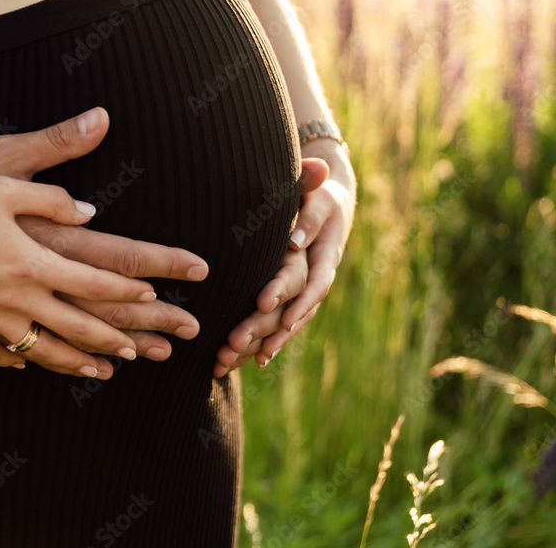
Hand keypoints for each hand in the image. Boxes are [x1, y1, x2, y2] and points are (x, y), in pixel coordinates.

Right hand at [0, 107, 208, 362]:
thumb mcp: (3, 180)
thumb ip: (52, 196)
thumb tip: (91, 210)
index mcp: (32, 258)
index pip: (93, 281)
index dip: (126, 290)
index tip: (153, 295)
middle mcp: (15, 294)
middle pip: (77, 325)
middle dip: (114, 339)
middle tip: (144, 350)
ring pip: (42, 348)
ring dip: (75, 362)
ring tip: (101, 371)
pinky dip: (14, 360)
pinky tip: (26, 365)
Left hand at [214, 147, 354, 376]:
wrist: (328, 205)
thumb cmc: (320, 195)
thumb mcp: (320, 197)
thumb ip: (310, 213)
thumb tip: (294, 242)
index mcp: (326, 257)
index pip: (312, 284)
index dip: (292, 299)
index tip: (266, 306)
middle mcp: (316, 280)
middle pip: (293, 312)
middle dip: (263, 329)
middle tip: (234, 341)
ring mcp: (304, 293)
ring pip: (283, 326)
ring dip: (256, 343)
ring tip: (227, 359)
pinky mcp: (291, 298)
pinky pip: (278, 325)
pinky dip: (260, 342)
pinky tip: (239, 361)